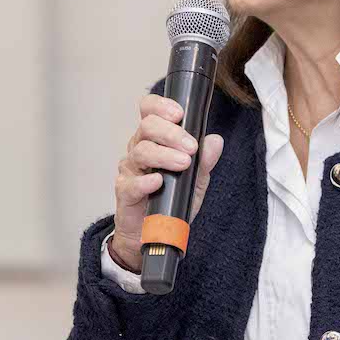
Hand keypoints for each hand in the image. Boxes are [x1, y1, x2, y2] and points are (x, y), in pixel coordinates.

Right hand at [110, 92, 224, 271]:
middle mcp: (139, 149)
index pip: (149, 111)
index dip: (160, 105)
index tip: (179, 113)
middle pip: (146, 126)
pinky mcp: (124, 192)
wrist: (153, 234)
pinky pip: (131, 183)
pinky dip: (145, 181)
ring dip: (164, 155)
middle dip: (171, 133)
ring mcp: (130, 170)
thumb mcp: (195, 179)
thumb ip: (204, 160)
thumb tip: (215, 140)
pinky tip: (158, 182)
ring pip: (140, 151)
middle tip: (190, 146)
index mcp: (154, 139)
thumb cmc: (171, 200)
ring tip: (183, 163)